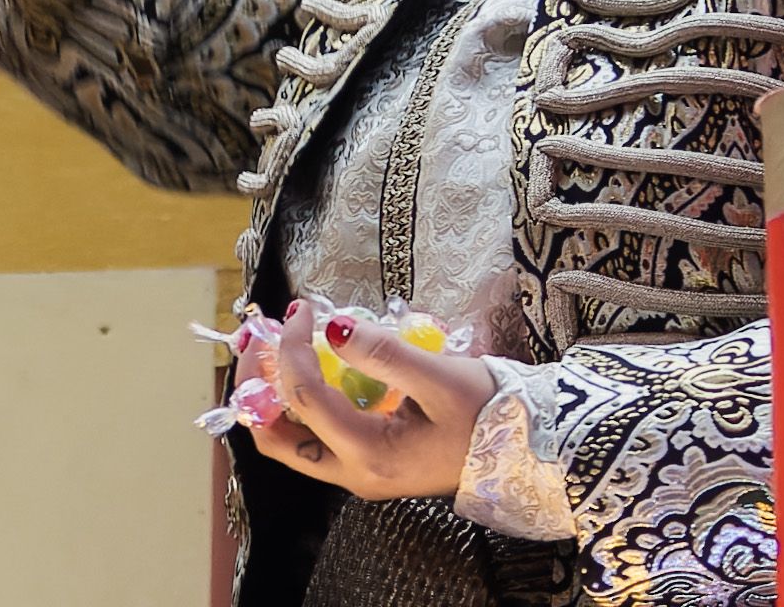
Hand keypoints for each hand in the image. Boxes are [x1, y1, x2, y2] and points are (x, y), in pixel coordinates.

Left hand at [245, 301, 498, 500]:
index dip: (292, 347)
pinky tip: (317, 369)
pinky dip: (303, 404)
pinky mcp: (368, 464)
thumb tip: (332, 328)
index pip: (305, 397)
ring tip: (281, 349)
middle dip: (259, 385)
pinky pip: (317, 438)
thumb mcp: (439, 377)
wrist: (523, 454)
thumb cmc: (488, 416)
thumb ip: (382, 353)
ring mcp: (358, 475)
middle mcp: (353, 474)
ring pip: (293, 443)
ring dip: (276, 397)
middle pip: (277, 438)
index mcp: (368, 454)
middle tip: (262, 339)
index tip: (302, 308)